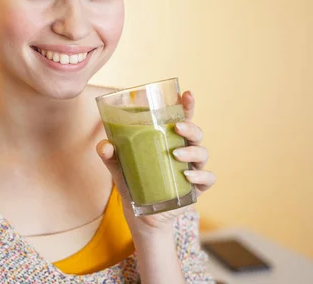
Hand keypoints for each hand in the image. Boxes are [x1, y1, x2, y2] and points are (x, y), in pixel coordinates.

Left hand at [96, 90, 215, 237]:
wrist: (143, 217)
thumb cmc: (134, 184)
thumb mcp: (119, 168)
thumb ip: (110, 155)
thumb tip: (104, 145)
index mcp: (169, 141)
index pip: (182, 118)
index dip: (187, 105)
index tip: (186, 94)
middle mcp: (184, 151)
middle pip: (196, 133)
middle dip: (190, 127)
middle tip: (177, 127)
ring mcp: (192, 170)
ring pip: (203, 153)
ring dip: (192, 151)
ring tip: (176, 155)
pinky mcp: (195, 189)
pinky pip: (208, 179)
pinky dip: (201, 176)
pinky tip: (188, 176)